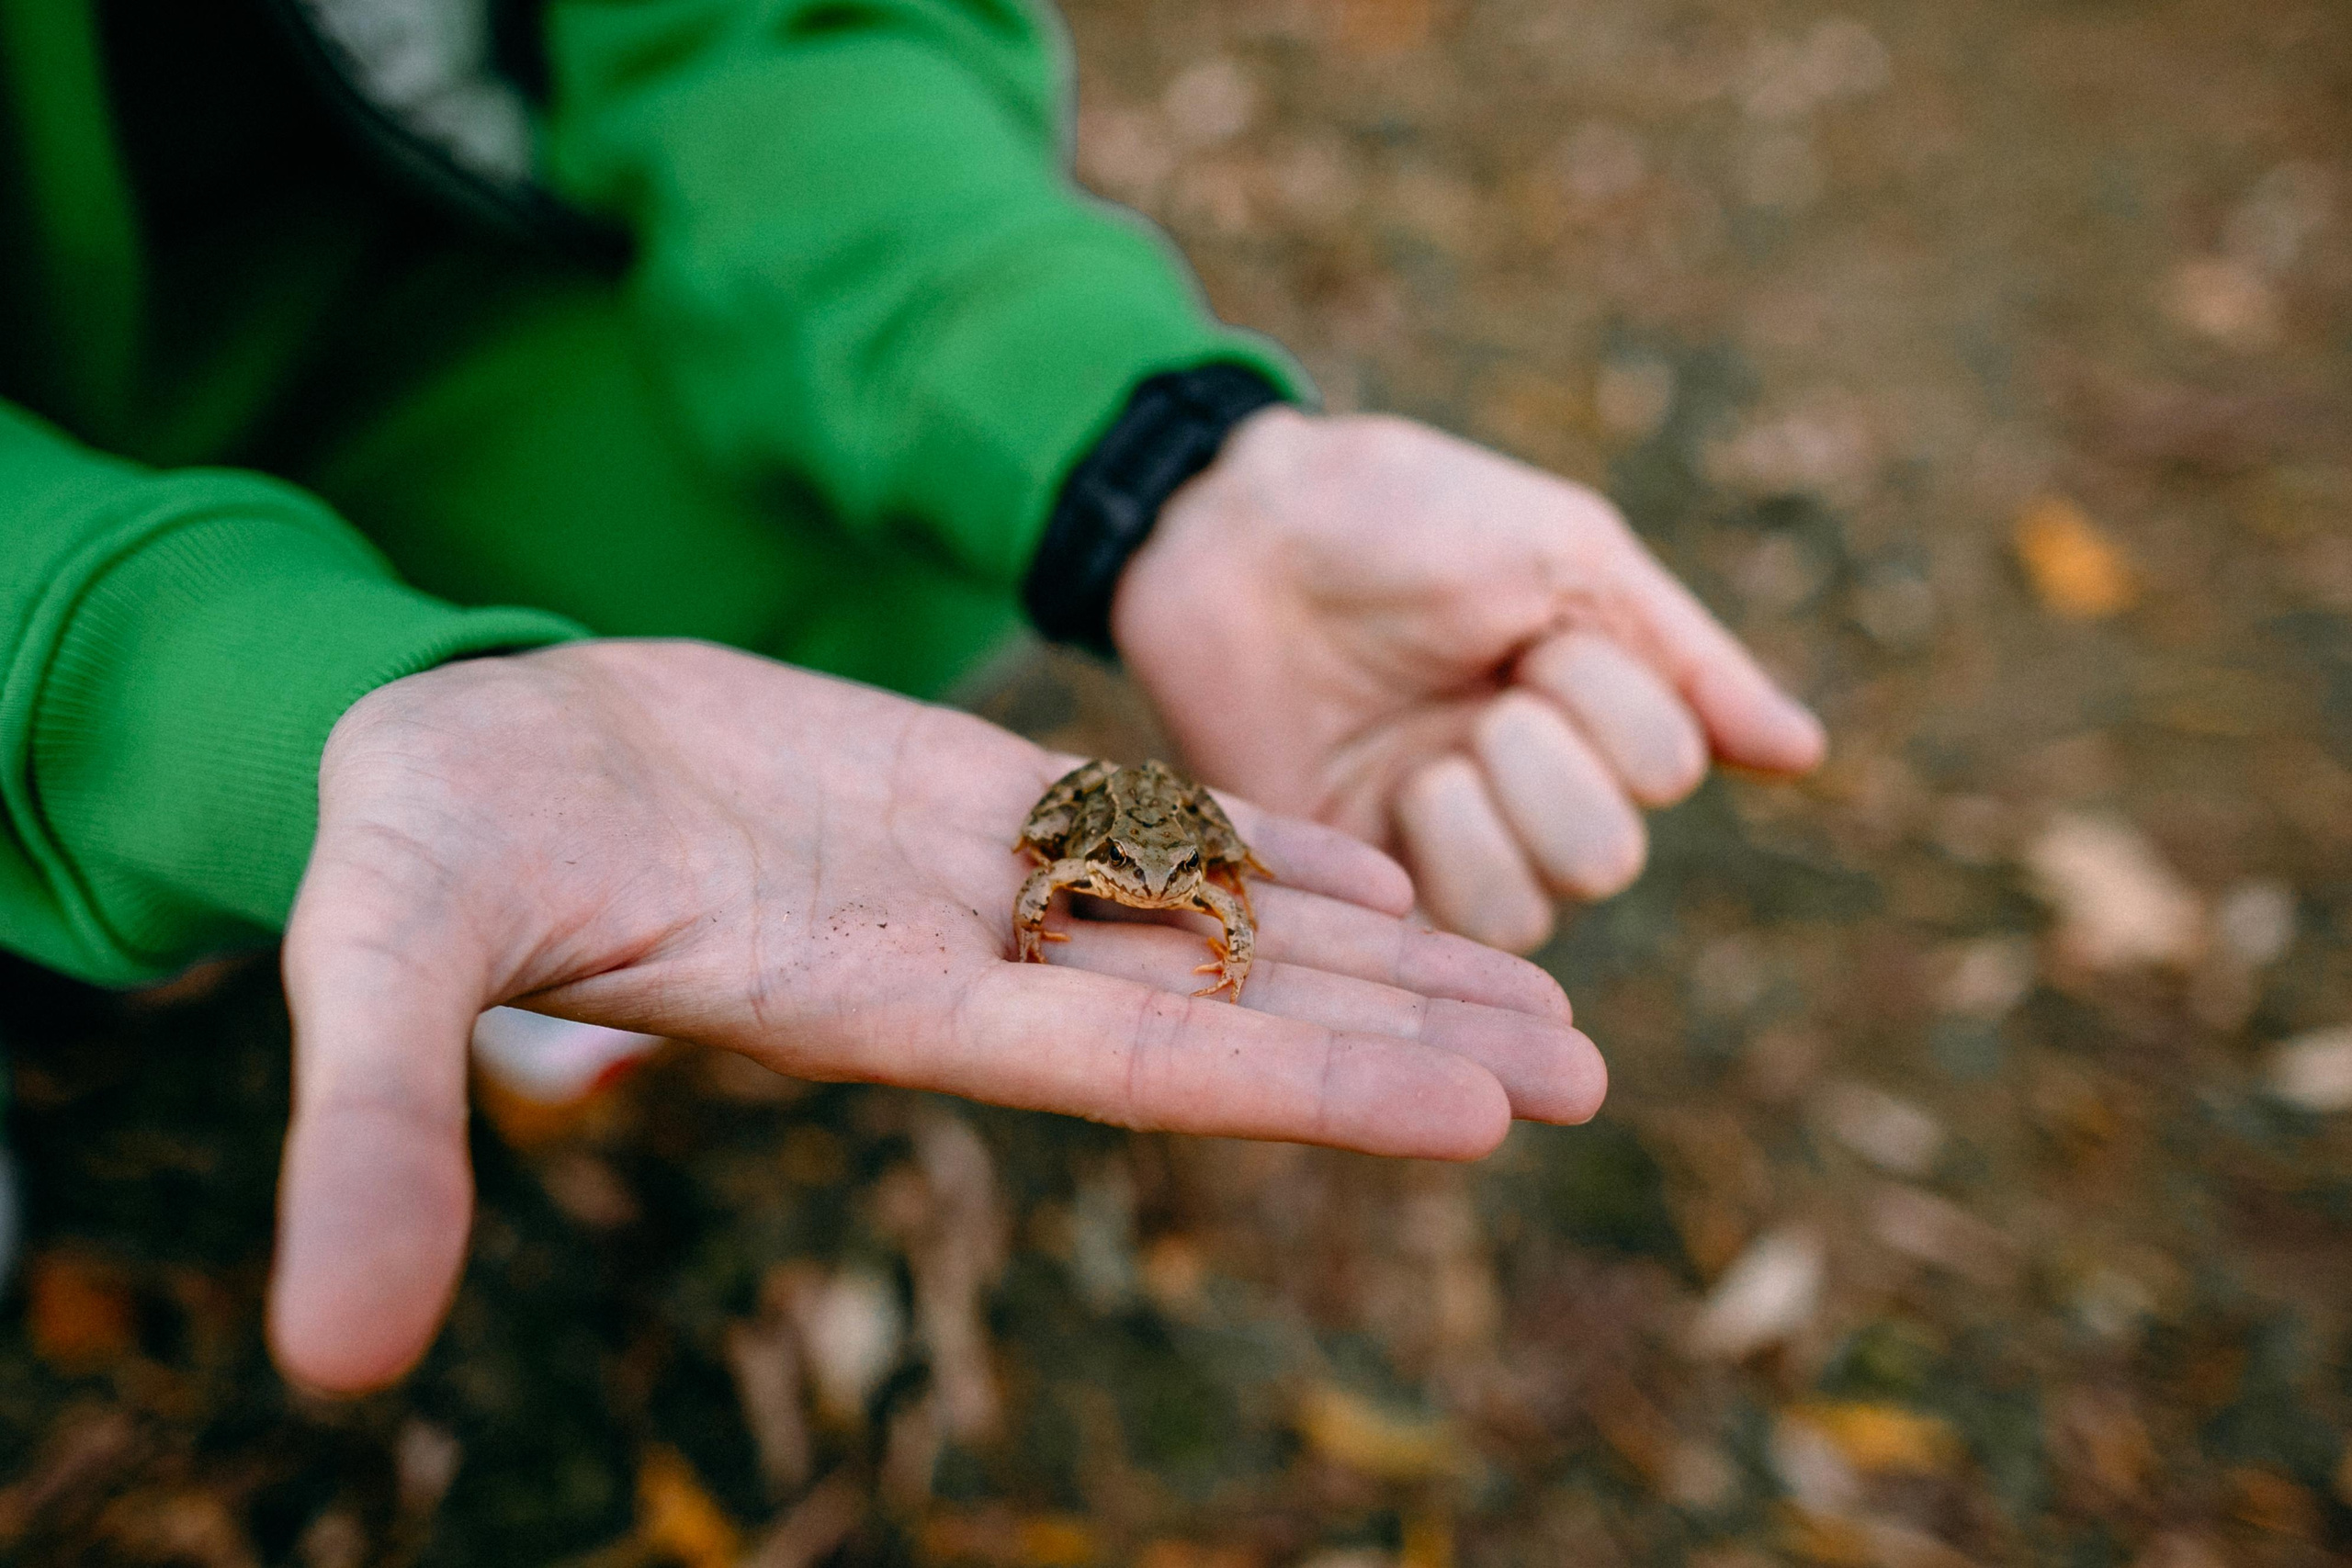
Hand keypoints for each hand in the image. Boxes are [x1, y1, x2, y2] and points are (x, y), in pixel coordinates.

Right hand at [271, 641, 1599, 1390]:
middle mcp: (957, 959)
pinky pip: (1144, 827)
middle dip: (1401, 1033)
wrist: (437, 739)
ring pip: (1211, 919)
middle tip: (1590, 1063)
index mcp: (872, 1006)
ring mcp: (969, 874)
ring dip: (1373, 944)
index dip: (1305, 1083)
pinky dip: (1265, 846)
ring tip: (1538, 972)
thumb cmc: (409, 846)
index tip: (1484, 1110)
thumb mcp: (383, 968)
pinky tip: (1382, 863)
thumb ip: (377, 1137)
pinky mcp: (953, 790)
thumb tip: (331, 1360)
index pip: (1131, 1066)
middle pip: (1223, 1010)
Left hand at [1112, 409, 1825, 951]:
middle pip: (1606, 857)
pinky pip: (1432, 930)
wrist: (1235, 523)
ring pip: (1530, 912)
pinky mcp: (1354, 877)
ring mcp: (1441, 842)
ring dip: (1479, 819)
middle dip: (1545, 762)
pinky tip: (1389, 791)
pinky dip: (1422, 857)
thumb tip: (1803, 755)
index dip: (1606, 697)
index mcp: (1595, 709)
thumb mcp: (1562, 555)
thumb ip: (1680, 660)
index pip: (1666, 766)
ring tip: (1423, 754)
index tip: (1533, 628)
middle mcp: (1533, 793)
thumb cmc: (1402, 515)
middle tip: (1481, 692)